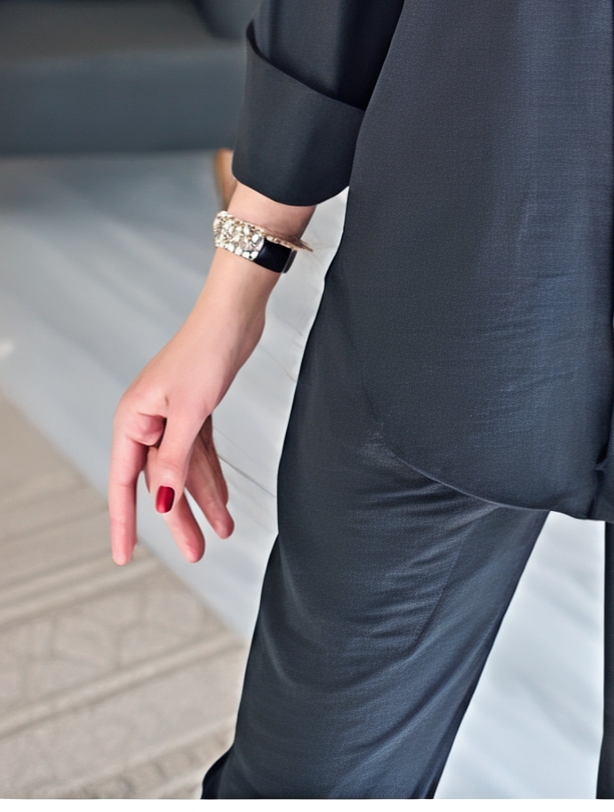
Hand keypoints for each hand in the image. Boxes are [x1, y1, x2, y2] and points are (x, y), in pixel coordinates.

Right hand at [108, 252, 272, 564]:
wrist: (235, 312)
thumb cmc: (207, 349)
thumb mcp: (190, 411)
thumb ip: (174, 459)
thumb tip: (162, 501)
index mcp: (133, 419)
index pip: (124, 482)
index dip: (124, 522)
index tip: (124, 556)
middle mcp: (148, 420)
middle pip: (159, 481)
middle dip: (179, 518)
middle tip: (196, 553)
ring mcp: (172, 416)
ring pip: (183, 470)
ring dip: (203, 500)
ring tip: (224, 531)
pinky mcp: (196, 410)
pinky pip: (200, 454)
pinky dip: (212, 476)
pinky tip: (224, 500)